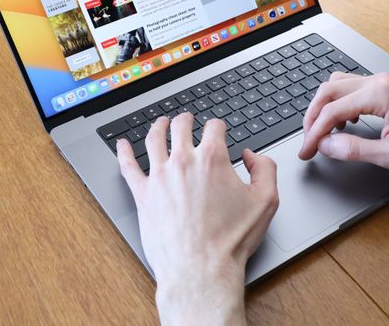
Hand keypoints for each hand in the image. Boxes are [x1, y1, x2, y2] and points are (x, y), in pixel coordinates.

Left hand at [117, 113, 278, 324]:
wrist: (201, 269)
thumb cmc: (231, 240)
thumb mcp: (266, 201)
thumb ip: (265, 169)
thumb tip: (253, 156)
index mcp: (212, 159)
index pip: (214, 128)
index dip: (218, 126)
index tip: (218, 129)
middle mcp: (183, 161)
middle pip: (180, 127)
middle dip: (186, 120)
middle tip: (187, 120)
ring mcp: (159, 176)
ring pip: (153, 139)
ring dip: (158, 126)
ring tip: (160, 123)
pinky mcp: (142, 194)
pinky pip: (127, 166)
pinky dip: (123, 152)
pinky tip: (122, 145)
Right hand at [297, 72, 388, 174]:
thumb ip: (354, 149)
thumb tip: (326, 145)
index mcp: (380, 94)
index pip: (332, 110)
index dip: (313, 133)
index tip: (307, 151)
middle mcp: (380, 82)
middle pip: (329, 90)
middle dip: (313, 117)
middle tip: (308, 141)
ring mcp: (385, 83)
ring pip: (339, 86)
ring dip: (326, 107)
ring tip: (322, 132)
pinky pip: (354, 89)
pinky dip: (341, 104)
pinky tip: (343, 124)